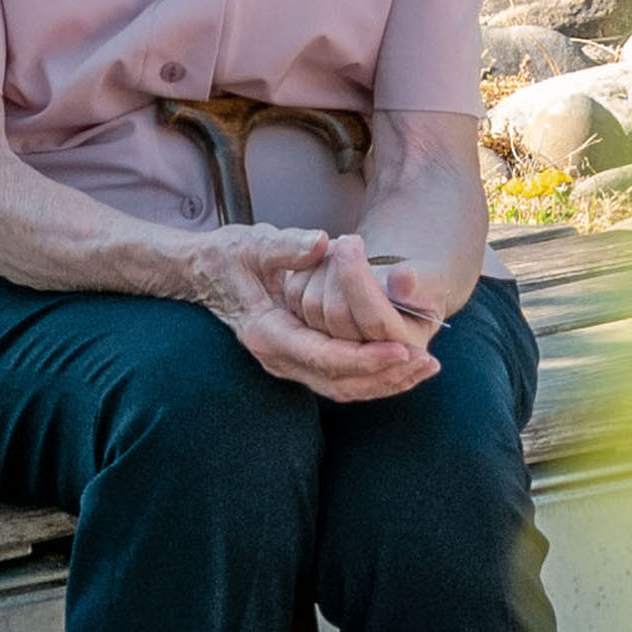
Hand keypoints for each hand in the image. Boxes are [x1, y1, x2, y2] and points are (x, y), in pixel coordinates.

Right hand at [197, 228, 440, 401]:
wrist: (205, 273)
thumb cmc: (230, 257)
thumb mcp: (254, 244)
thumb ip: (286, 246)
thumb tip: (321, 242)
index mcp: (268, 334)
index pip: (325, 357)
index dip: (367, 357)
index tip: (402, 349)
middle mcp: (278, 358)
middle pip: (339, 383)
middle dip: (386, 376)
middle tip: (426, 363)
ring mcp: (287, 364)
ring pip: (342, 389)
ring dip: (385, 382)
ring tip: (424, 368)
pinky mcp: (299, 361)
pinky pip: (340, 380)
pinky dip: (373, 377)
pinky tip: (402, 366)